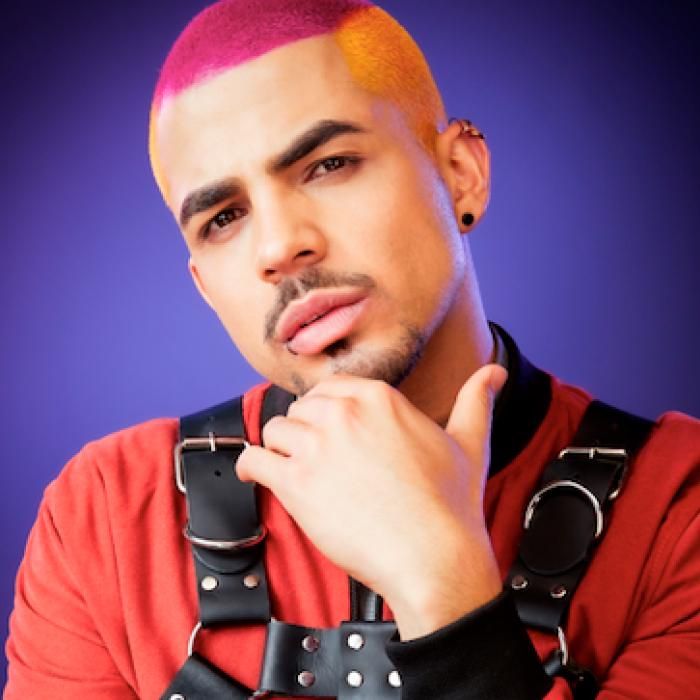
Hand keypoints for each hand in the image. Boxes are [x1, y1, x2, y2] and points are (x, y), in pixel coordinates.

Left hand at [236, 364, 506, 638]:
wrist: (435, 558)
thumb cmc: (451, 506)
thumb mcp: (470, 442)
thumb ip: (476, 401)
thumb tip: (493, 373)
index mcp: (379, 398)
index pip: (329, 388)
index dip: (324, 410)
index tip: (325, 428)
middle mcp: (344, 414)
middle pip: (300, 408)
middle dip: (303, 429)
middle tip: (312, 455)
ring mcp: (318, 447)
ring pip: (276, 431)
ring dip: (280, 449)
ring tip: (290, 467)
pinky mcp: (297, 484)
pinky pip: (254, 460)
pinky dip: (250, 467)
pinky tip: (256, 473)